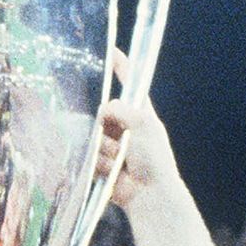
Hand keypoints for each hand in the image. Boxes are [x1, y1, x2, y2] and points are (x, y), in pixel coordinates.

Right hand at [96, 51, 178, 209]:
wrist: (150, 194)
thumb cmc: (154, 159)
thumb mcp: (143, 125)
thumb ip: (122, 110)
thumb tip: (104, 112)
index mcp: (140, 113)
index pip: (130, 83)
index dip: (121, 66)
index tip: (111, 50)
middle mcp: (125, 126)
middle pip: (103, 112)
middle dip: (107, 126)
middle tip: (121, 139)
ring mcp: (113, 145)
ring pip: (95, 137)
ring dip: (106, 149)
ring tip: (121, 161)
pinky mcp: (103, 164)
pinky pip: (91, 157)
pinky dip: (101, 164)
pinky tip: (115, 173)